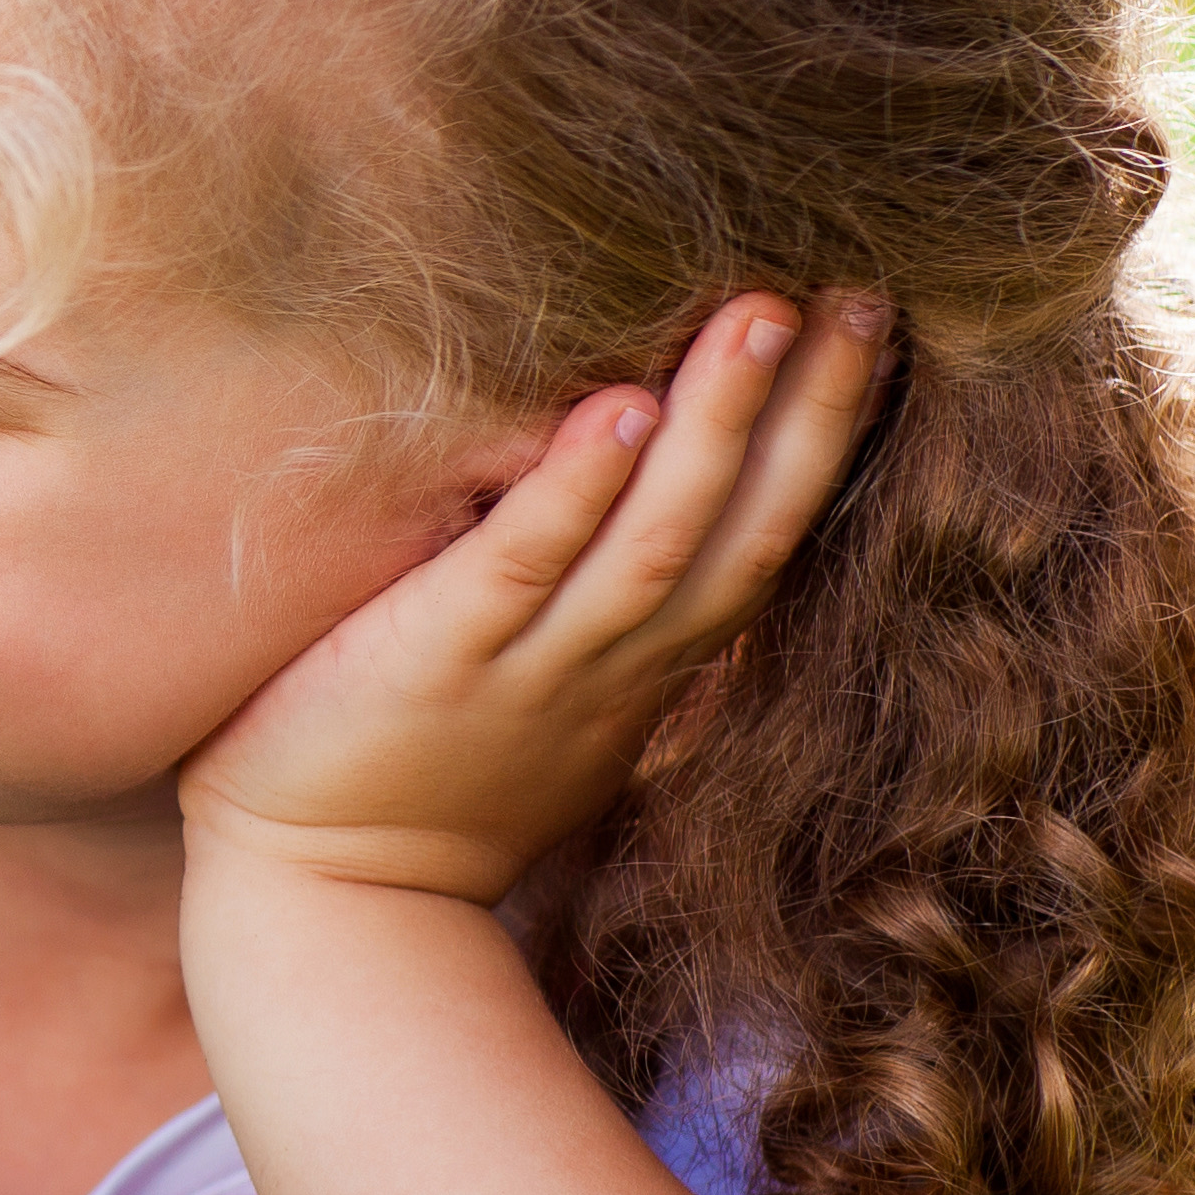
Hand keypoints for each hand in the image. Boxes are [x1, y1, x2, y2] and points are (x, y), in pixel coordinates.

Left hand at [180, 292, 885, 904]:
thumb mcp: (532, 684)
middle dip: (809, 414)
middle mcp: (611, 662)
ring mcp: (532, 665)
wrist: (326, 900)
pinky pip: (523, 568)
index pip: (761, 537)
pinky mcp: (440, 661)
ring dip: (714, 428)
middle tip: (866, 294)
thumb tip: (613, 471)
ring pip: (654, 541)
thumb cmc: (417, 774)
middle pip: (742, 529)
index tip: (869, 330)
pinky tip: (619, 412)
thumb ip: (582, 602)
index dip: (822, 438)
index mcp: (641, 661)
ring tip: (761, 315)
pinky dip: (576, 492)